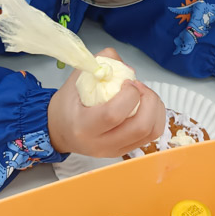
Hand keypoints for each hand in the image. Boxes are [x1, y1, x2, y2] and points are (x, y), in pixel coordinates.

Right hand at [47, 48, 165, 154]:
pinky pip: (151, 136)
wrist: (60, 130)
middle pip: (140, 127)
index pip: (114, 114)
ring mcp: (114, 150)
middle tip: (139, 87)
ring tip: (143, 95)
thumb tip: (128, 69)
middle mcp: (100, 144)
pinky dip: (154, 117)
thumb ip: (102, 64)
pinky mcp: (124, 151)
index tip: (127, 82)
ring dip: (155, 108)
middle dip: (148, 100)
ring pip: (150, 132)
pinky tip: (144, 105)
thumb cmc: (68, 103)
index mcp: (84, 126)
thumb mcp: (77, 78)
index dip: (129, 95)